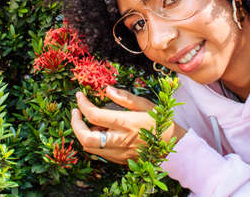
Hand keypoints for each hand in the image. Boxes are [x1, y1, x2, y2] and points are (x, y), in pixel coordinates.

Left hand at [71, 86, 185, 163]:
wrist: (174, 146)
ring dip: (83, 132)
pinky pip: (99, 152)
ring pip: (89, 147)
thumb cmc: (160, 121)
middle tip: (75, 112)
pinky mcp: (120, 160)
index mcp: (126, 123)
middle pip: (86, 138)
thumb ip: (124, 97)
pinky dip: (94, 140)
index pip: (94, 115)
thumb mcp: (145, 104)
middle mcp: (120, 140)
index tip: (79, 96)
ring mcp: (119, 153)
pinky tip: (101, 130)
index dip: (82, 105)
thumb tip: (106, 89)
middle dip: (75, 124)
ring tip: (90, 120)